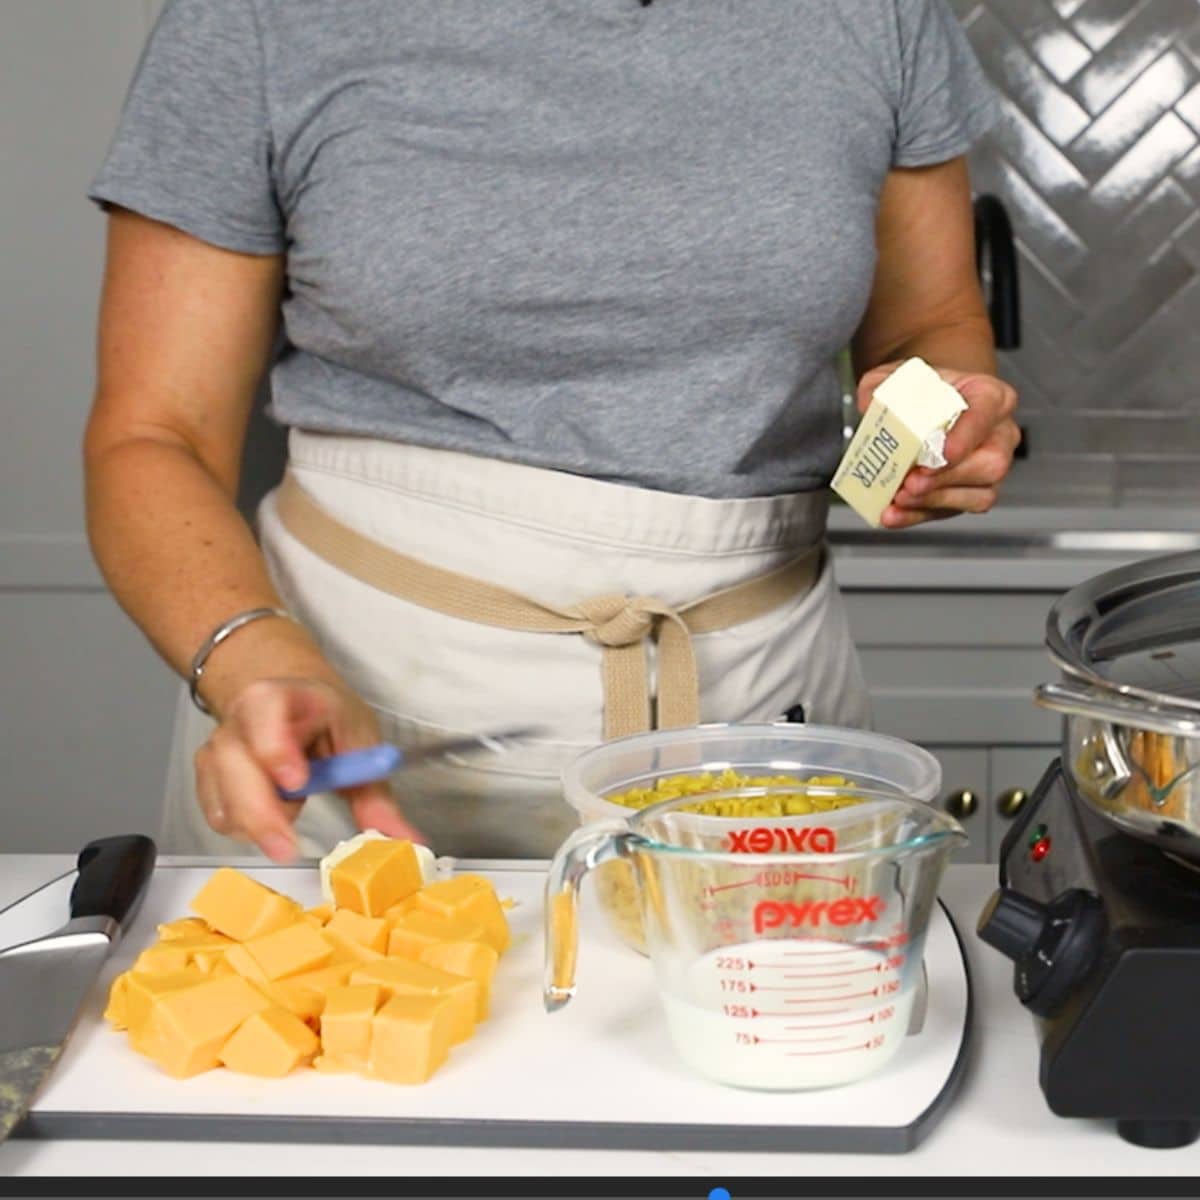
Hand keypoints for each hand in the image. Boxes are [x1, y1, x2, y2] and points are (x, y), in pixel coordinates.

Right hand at [192, 677, 422, 861]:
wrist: (293, 704)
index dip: (276, 747)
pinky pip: (219, 814)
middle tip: (288, 845)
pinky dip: (245, 827)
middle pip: (234, 764)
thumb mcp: (360, 744)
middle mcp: (240, 719)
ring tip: (292, 815)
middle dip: (261, 810)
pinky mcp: (209, 778)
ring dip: (257, 821)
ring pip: (223, 796)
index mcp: (280, 696)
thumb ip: (378, 796)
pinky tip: (271, 819)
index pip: (265, 711)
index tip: (297, 782)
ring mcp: (219, 749)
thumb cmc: (328, 720)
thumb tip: (408, 842)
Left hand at [856, 362, 1019, 529]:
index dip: (967, 436)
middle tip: (911, 483)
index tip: (942, 453)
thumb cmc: (921, 392)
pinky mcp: (972, 493)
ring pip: (979, 494)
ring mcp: (989, 467)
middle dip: (946, 478)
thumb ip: (881, 385)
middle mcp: (998, 433)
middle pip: (990, 462)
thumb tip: (868, 403)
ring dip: (934, 501)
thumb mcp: (896, 377)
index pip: (987, 411)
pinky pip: (955, 511)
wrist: (924, 408)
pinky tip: (895, 514)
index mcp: (989, 395)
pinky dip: (920, 515)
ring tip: (899, 499)